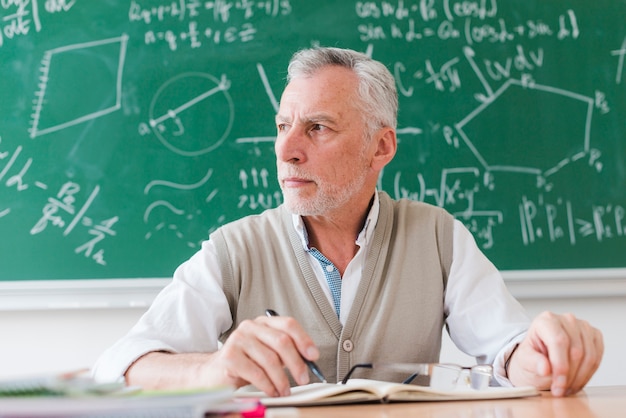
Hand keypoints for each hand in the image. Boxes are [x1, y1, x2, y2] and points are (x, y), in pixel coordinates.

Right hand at [204, 314, 319, 396]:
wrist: (215, 373)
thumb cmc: (245, 363)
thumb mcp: (268, 353)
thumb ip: (286, 352)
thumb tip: (309, 360)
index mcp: (263, 323)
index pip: (288, 324)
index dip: (304, 339)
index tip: (313, 356)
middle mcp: (250, 326)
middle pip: (282, 341)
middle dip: (296, 363)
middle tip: (303, 378)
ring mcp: (238, 339)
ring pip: (270, 359)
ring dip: (282, 379)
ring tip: (284, 390)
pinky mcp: (230, 356)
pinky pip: (256, 373)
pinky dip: (268, 385)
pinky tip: (271, 391)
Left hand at [507, 311, 602, 396]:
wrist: (540, 356)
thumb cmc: (532, 356)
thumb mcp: (524, 360)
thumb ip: (533, 362)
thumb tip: (544, 368)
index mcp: (545, 320)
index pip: (558, 341)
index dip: (560, 366)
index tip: (558, 384)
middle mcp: (566, 319)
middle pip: (576, 351)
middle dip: (569, 376)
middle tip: (560, 390)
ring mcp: (582, 327)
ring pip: (589, 356)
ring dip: (580, 378)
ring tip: (567, 388)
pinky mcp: (594, 336)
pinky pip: (597, 358)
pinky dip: (588, 374)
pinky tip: (577, 382)